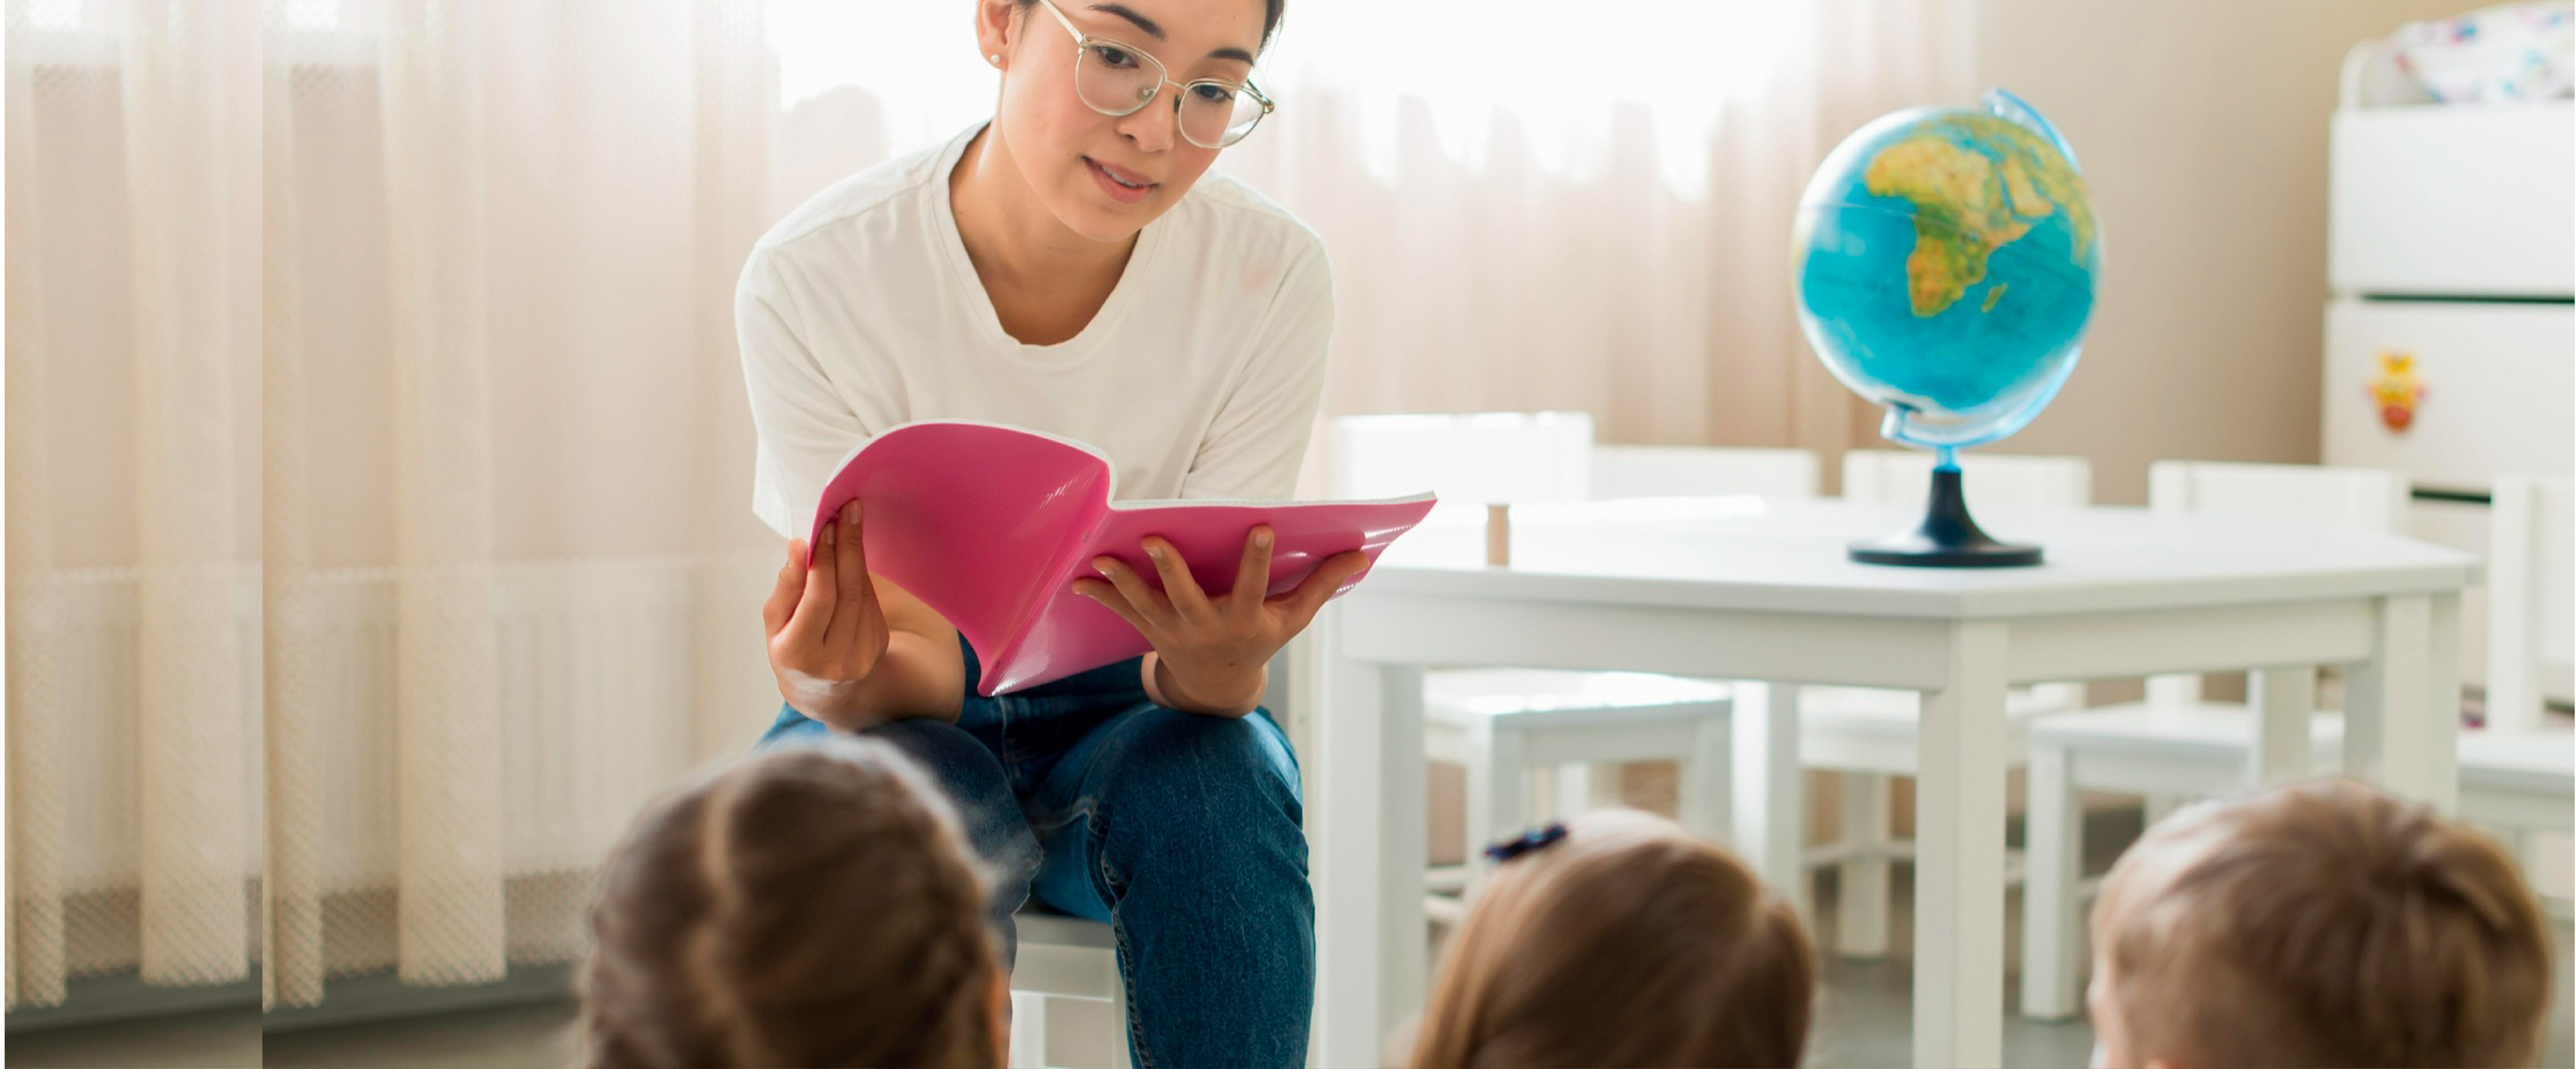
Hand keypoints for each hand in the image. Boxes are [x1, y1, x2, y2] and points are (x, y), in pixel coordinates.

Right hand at [762, 499, 889, 723]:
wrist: (824, 692)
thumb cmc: (791, 649)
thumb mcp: (776, 623)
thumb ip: (787, 587)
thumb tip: (798, 547)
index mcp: (799, 655)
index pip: (818, 600)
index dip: (823, 561)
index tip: (825, 525)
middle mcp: (834, 660)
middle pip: (846, 593)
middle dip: (846, 547)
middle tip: (847, 510)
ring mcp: (862, 656)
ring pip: (863, 594)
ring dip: (857, 554)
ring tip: (851, 521)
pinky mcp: (878, 647)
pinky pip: (871, 602)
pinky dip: (861, 575)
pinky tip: (852, 555)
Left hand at [1071, 526, 1371, 715]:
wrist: (1218, 685)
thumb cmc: (1261, 639)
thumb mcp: (1293, 618)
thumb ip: (1322, 585)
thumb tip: (1362, 555)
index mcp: (1245, 619)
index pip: (1255, 585)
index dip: (1258, 558)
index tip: (1260, 526)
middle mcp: (1207, 627)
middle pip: (1187, 597)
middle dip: (1171, 570)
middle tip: (1155, 540)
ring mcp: (1175, 631)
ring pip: (1147, 605)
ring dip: (1123, 582)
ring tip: (1101, 558)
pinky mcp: (1151, 631)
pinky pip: (1123, 613)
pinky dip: (1101, 597)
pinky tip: (1077, 580)